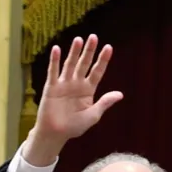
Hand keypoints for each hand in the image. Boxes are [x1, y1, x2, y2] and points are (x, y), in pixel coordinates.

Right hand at [24, 34, 122, 165]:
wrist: (55, 134)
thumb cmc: (74, 127)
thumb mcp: (93, 115)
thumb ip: (104, 103)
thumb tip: (120, 94)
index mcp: (88, 90)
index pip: (97, 71)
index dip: (102, 60)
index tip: (108, 48)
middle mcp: (76, 83)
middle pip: (84, 64)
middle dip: (89, 51)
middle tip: (93, 37)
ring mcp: (64, 84)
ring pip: (70, 65)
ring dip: (74, 52)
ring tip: (78, 39)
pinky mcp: (51, 87)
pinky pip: (53, 72)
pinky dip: (54, 61)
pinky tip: (56, 49)